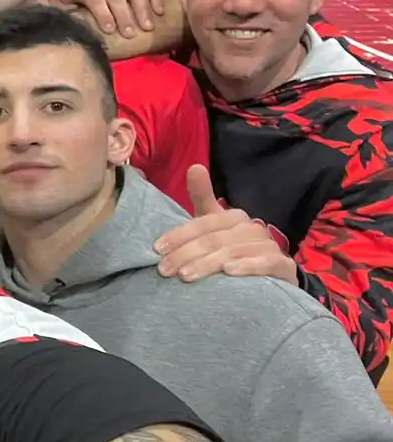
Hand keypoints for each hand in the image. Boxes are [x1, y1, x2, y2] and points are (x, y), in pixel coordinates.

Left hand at [48, 0, 163, 38]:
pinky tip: (160, 12)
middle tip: (130, 34)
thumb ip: (64, 17)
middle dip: (123, 15)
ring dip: (142, 8)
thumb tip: (71, 28)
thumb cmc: (65, 5)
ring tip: (148, 28)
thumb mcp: (58, 10)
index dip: (101, 12)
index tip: (109, 30)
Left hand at [155, 166, 297, 282]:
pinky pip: (266, 263)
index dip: (179, 235)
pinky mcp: (283, 266)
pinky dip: (247, 267)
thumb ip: (202, 197)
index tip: (157, 249)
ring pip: (234, 252)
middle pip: (214, 239)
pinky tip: (229, 272)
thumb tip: (194, 166)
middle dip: (186, 254)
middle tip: (165, 269)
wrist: (269, 275)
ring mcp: (269, 246)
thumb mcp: (212, 224)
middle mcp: (253, 228)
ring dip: (208, 264)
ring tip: (185, 275)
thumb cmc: (230, 248)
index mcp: (234, 217)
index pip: (203, 223)